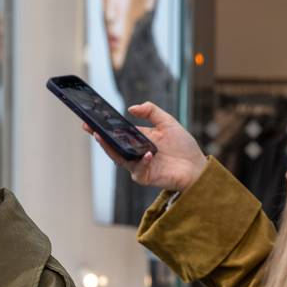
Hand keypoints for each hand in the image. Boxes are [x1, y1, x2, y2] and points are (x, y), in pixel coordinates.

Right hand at [85, 101, 207, 191]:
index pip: (117, 133)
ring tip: (103, 137)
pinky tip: (148, 155)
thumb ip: (151, 111)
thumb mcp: (167, 122)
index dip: (104, 127)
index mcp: (138, 139)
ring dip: (110, 149)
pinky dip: (142, 162)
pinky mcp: (145, 177)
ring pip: (119, 158)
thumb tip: (131, 108)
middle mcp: (135, 152)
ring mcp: (138, 166)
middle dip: (101, 138)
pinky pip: (138, 169)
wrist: (195, 166)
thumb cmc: (183, 145)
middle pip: (113, 146)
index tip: (91, 120)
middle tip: (91, 129)